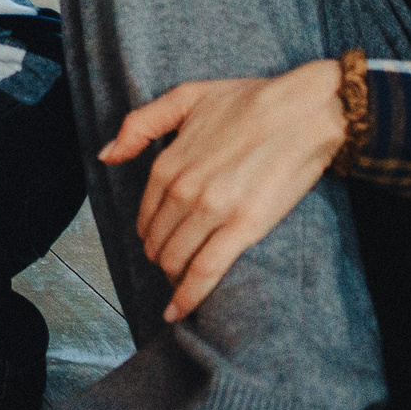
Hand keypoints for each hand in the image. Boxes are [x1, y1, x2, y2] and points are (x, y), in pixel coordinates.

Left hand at [99, 60, 347, 323]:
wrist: (304, 110)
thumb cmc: (249, 100)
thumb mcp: (186, 97)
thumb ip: (140, 125)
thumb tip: (106, 155)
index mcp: (168, 162)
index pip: (145, 213)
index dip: (149, 231)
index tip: (158, 239)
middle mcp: (184, 190)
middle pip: (158, 241)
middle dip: (160, 254)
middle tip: (173, 260)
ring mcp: (212, 211)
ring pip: (176, 259)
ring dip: (172, 275)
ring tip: (179, 282)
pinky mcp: (243, 228)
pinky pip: (205, 271)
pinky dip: (187, 296)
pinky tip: (177, 311)